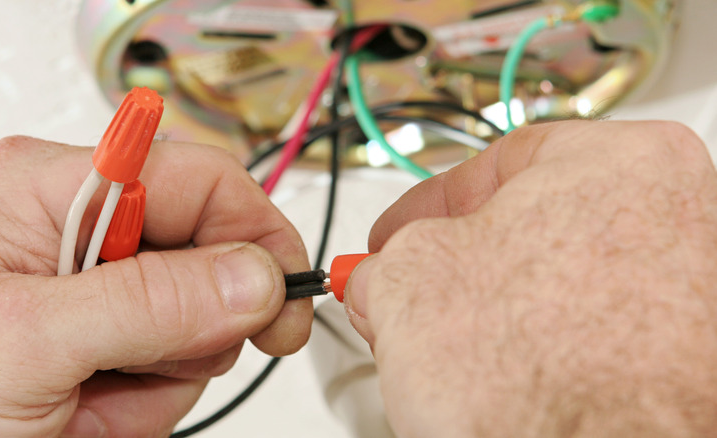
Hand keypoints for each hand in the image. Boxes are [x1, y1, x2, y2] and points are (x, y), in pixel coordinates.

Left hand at [0, 136, 311, 436]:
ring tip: (88, 399)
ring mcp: (97, 291)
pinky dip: (142, 403)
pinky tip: (86, 412)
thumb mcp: (25, 343)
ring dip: (159, 375)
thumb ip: (147, 302)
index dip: (253, 228)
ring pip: (197, 321)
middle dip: (192, 324)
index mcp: (51, 190)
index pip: (196, 176)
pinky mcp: (106, 342)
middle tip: (152, 365)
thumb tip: (253, 276)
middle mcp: (79, 230)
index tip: (285, 290)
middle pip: (207, 254)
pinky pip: (174, 365)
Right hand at [344, 121, 716, 436]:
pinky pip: (593, 341)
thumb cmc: (549, 377)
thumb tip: (381, 277)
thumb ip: (385, 262)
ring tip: (458, 359)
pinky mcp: (688, 362)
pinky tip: (509, 385)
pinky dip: (546, 356)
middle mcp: (677, 217)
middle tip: (412, 301)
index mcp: (623, 160)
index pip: (498, 163)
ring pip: (559, 291)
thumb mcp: (409, 283)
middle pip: (531, 230)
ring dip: (496, 317)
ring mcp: (690, 292)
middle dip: (458, 271)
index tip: (394, 238)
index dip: (426, 208)